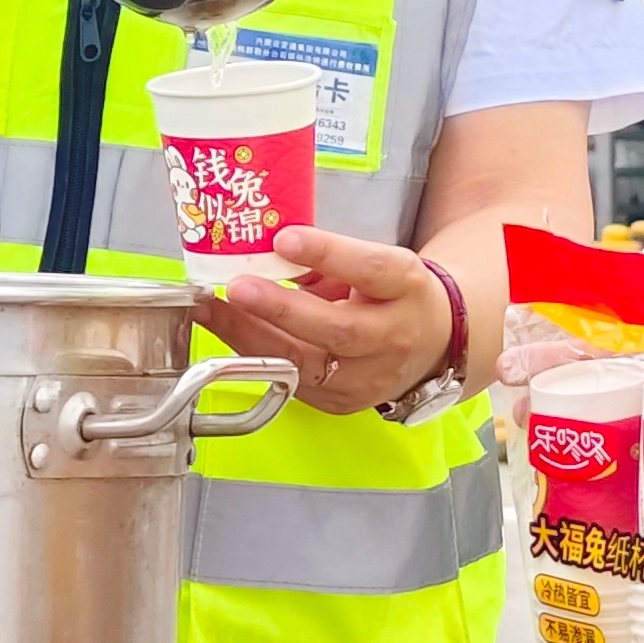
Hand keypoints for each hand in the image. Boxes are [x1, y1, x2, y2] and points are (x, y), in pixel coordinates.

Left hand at [203, 230, 454, 416]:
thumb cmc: (394, 295)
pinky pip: (291, 381)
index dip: (328, 254)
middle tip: (236, 287)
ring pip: (304, 365)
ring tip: (212, 310)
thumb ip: (330, 258)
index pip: (371, 271)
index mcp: (407, 289)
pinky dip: (254, 356)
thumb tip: (271, 248)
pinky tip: (227, 332)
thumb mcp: (377, 262)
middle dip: (279, 309)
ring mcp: (367, 379)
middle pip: (336, 330)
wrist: (431, 346)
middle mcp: (392, 339)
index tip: (284, 239)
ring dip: (250, 337)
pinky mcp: (340, 403)